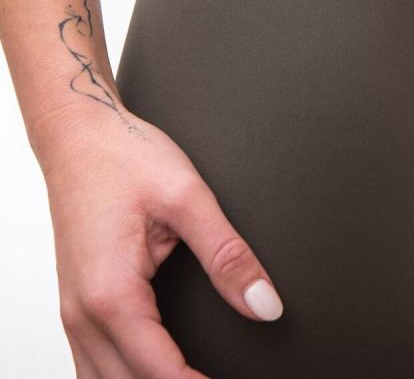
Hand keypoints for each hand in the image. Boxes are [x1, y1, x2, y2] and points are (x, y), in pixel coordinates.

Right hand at [37, 103, 283, 377]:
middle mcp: (84, 313)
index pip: (160, 373)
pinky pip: (94, 364)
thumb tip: (264, 303)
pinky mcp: (79, 303)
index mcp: (112, 293)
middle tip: (224, 378)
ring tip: (197, 376)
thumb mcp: (188, 198)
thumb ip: (227, 255)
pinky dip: (126, 377)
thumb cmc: (124, 157)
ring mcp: (75, 312)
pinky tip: (156, 369)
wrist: (79, 133)